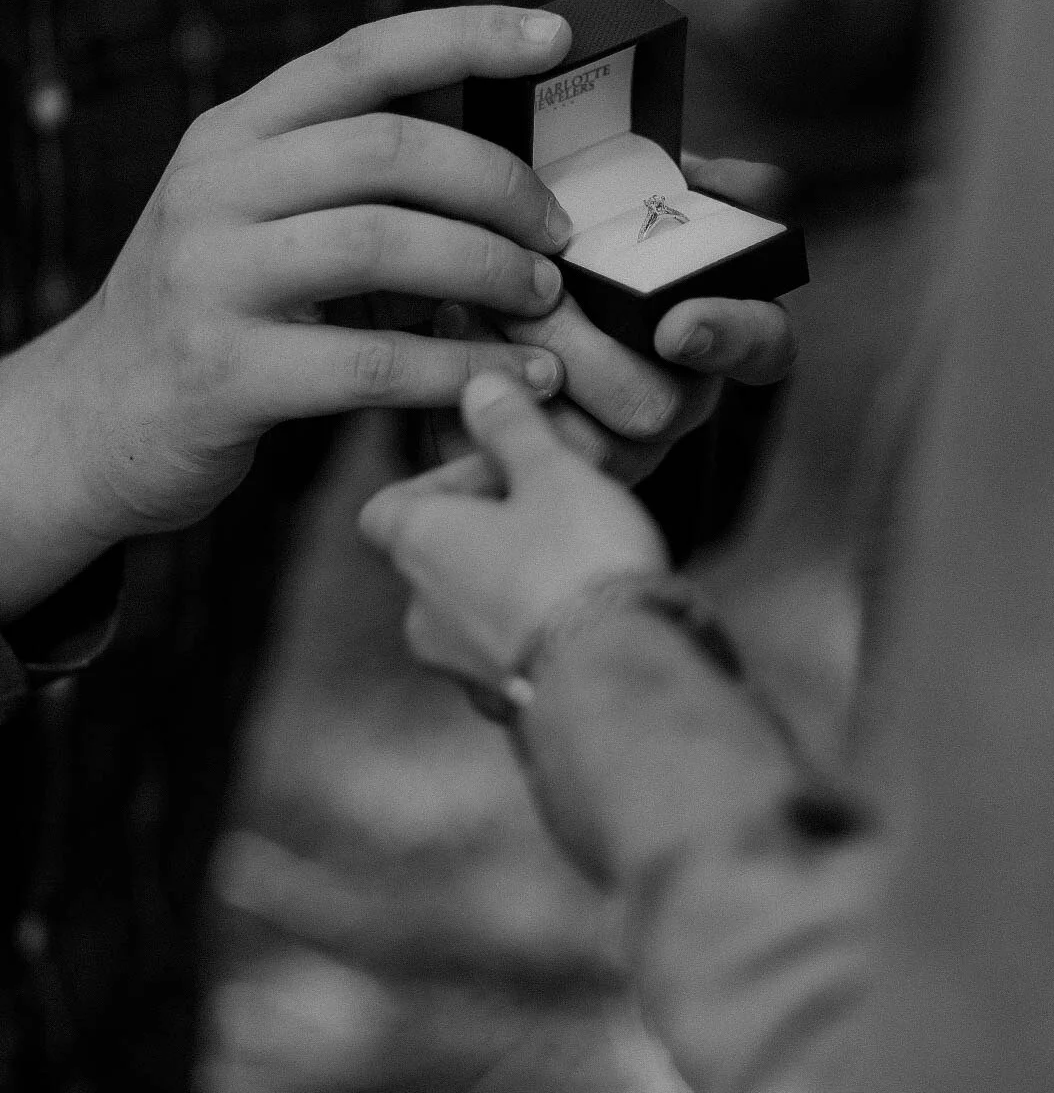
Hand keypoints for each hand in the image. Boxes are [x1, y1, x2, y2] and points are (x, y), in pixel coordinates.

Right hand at [0, 6, 574, 611]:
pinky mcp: (224, 373)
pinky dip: (462, 368)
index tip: (556, 35)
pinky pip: (371, 364)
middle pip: (388, 148)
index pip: (361, 54)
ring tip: (543, 299)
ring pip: (382, 244)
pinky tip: (519, 377)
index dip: (466, 35)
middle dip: (498, 182)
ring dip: (488, 269)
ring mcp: (212, 277)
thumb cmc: (215, 310)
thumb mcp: (253, 216)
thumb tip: (501, 169)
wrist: (93, 420)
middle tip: (559, 229)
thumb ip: (347, 180)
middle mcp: (215, 188)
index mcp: (235, 134)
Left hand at [359, 373, 667, 688]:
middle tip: (557, 506)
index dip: (442, 482)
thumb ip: (511, 427)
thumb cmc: (577, 562)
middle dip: (492, 530)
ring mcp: (462, 671)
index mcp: (418, 546)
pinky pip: (518, 657)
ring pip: (479, 610)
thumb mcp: (551, 471)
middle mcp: (422, 614)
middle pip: (440, 557)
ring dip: (518, 583)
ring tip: (584, 560)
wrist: (619, 683)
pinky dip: (544, 633)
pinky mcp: (511, 713)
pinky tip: (595, 616)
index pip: (389, 507)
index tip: (502, 467)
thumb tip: (479, 386)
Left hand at [422, 154, 797, 486]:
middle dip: (578, 346)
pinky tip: (438, 354)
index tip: (675, 323)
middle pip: (655, 405)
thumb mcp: (624, 195)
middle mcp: (673, 398)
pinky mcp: (542, 475)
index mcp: (710, 331)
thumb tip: (750, 177)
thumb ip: (678, 182)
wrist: (475, 283)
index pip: (764, 346)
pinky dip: (465, 415)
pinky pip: (510, 469)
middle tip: (525, 297)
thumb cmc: (564, 235)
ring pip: (585, 448)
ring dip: (518, 376)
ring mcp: (614, 448)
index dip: (730, 336)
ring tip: (464, 311)